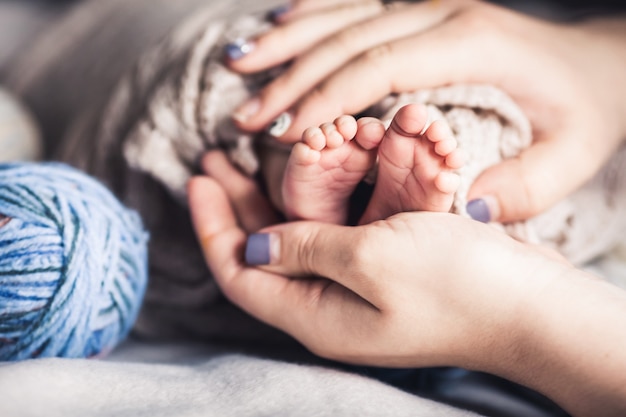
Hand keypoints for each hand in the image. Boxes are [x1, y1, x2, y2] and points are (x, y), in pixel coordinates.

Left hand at [188, 160, 568, 368]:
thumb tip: (252, 248)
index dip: (212, 227)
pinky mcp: (384, 268)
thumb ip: (305, 249)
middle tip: (214, 162)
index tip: (199, 180)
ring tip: (250, 160)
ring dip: (274, 199)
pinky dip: (318, 200)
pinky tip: (311, 173)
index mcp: (315, 315)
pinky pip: (335, 230)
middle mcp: (330, 305)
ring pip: (299, 238)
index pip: (239, 273)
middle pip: (264, 254)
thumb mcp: (369, 259)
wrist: (530, 305)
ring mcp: (358, 287)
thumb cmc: (455, 287)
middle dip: (237, 206)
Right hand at [229, 0, 625, 222]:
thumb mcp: (569, 158)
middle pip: (348, 39)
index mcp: (472, 46)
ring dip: (288, 41)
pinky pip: (355, 2)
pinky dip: (312, 12)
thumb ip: (516, 189)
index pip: (378, 67)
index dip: (325, 99)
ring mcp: (430, 5)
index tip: (284, 135)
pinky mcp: (423, 10)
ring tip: (239, 65)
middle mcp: (444, 14)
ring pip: (343, 13)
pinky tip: (278, 22)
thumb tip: (455, 211)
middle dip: (291, 79)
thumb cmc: (584, 110)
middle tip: (246, 117)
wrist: (602, 66)